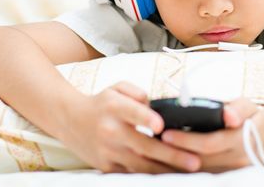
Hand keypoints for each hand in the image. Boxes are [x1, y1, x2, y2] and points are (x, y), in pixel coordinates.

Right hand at [59, 81, 200, 172]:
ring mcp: (107, 150)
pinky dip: (148, 175)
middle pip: (144, 145)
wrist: (69, 119)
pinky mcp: (105, 165)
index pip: (132, 112)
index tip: (161, 126)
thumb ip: (138, 93)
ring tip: (187, 171)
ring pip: (140, 164)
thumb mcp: (117, 88)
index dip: (146, 118)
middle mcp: (110, 130)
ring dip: (165, 169)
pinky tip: (167, 175)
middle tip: (194, 161)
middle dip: (171, 155)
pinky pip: (130, 173)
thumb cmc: (101, 102)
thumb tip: (157, 107)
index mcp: (114, 106)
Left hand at [160, 97, 263, 171]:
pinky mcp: (224, 178)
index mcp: (239, 140)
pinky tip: (164, 165)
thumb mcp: (248, 106)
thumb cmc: (253, 118)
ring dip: (173, 166)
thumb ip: (237, 109)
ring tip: (151, 156)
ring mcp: (230, 173)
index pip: (209, 143)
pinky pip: (200, 178)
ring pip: (197, 174)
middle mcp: (235, 160)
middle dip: (173, 154)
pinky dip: (181, 172)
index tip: (166, 133)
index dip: (186, 139)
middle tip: (151, 144)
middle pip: (198, 161)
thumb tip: (228, 114)